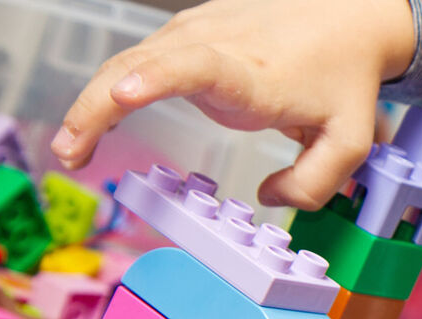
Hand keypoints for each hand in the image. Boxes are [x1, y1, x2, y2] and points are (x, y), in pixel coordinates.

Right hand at [52, 0, 415, 208]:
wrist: (350, 18)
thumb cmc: (346, 77)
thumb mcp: (351, 140)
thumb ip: (316, 182)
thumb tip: (268, 197)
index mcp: (253, 72)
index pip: (196, 65)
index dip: (155, 80)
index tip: (121, 95)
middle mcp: (218, 44)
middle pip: (139, 64)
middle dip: (96, 108)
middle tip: (71, 156)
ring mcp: (199, 32)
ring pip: (130, 61)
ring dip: (95, 103)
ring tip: (74, 150)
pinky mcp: (191, 33)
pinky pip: (141, 58)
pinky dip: (112, 88)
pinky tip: (97, 121)